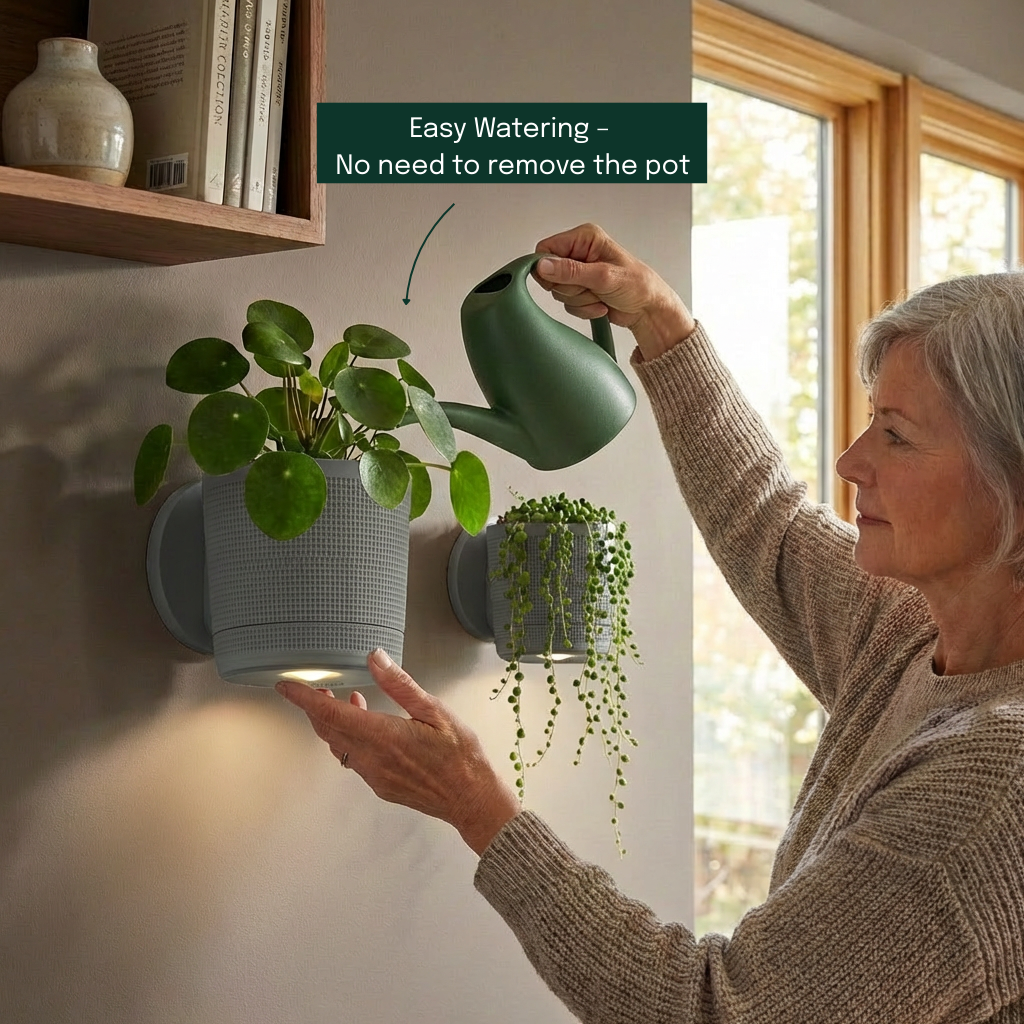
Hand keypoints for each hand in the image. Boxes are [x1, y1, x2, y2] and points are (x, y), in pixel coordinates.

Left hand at [275, 649, 520, 855]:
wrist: (471, 798)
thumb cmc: (460, 756)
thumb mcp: (435, 710)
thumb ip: (400, 684)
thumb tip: (375, 659)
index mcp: (383, 737)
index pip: (331, 715)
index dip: (304, 699)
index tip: (286, 687)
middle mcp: (372, 759)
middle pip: (328, 731)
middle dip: (316, 709)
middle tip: (315, 688)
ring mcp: (374, 776)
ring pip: (339, 746)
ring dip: (335, 724)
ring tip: (348, 702)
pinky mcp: (380, 785)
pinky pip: (354, 759)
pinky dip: (350, 739)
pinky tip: (368, 728)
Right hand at [533, 222, 695, 360]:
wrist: (649, 309)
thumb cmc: (638, 285)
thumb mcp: (603, 276)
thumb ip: (570, 271)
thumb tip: (542, 266)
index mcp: (585, 238)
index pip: (546, 249)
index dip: (547, 268)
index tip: (561, 281)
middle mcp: (579, 253)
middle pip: (550, 274)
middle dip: (571, 288)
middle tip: (592, 288)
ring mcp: (579, 273)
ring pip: (558, 292)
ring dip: (579, 300)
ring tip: (600, 296)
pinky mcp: (580, 290)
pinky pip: (567, 305)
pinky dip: (583, 309)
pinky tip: (600, 304)